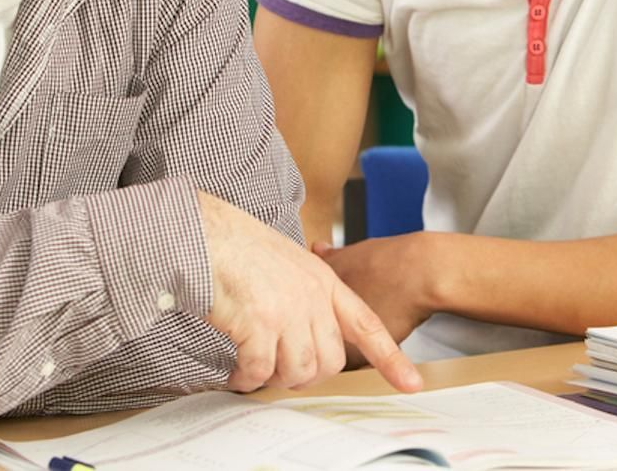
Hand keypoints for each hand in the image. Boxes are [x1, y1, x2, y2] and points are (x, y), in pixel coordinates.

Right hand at [197, 191, 422, 394]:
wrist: (207, 233)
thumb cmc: (238, 246)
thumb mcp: (289, 262)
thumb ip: (306, 294)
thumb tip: (305, 332)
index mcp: (323, 281)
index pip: (366, 324)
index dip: (390, 357)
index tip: (410, 382)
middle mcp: (311, 297)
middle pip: (329, 361)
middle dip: (305, 374)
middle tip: (280, 369)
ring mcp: (287, 311)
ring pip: (297, 371)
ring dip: (274, 378)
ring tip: (254, 367)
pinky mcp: (258, 324)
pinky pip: (260, 371)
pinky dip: (247, 379)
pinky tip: (236, 373)